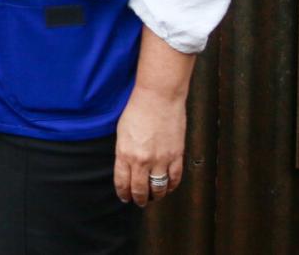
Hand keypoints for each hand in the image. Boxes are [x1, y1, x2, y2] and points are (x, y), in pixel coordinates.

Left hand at [113, 84, 186, 206]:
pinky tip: (168, 186)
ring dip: (156, 195)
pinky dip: (172, 186)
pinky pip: (175, 178)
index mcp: (125, 153)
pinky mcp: (176, 155)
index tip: (125, 197)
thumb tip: (127, 167)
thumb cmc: (137, 109)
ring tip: (154, 196)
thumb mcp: (122, 132)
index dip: (124, 194)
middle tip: (140, 201)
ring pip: (159, 188)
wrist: (158, 97)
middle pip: (140, 190)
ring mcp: (161, 159)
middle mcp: (142, 160)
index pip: (122, 183)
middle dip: (139, 199)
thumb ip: (124, 152)